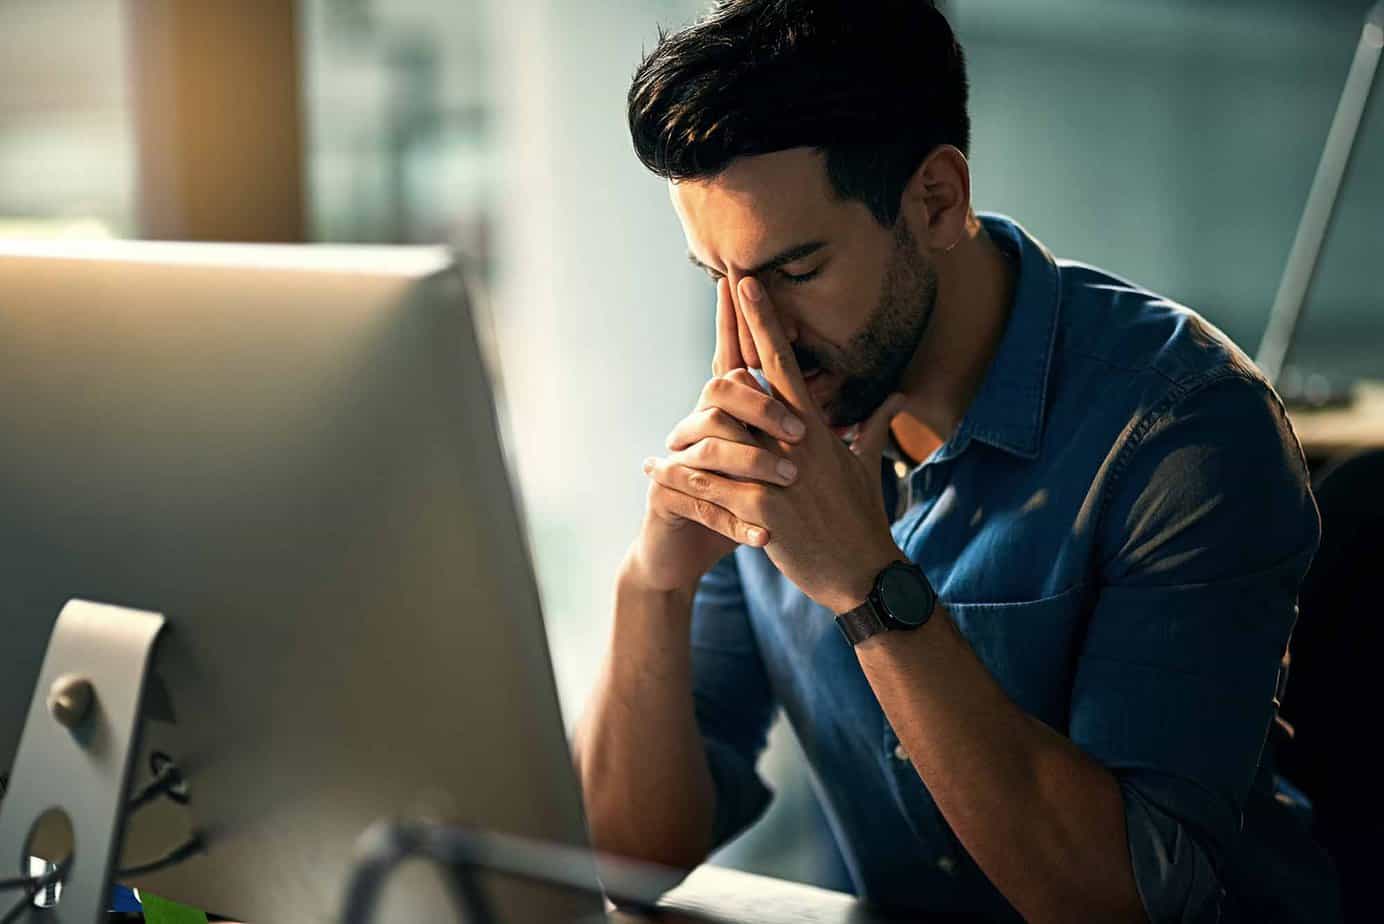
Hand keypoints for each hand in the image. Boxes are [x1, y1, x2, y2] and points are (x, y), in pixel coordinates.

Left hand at [644, 276, 905, 612]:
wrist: (864, 571)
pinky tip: (655, 470)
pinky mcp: (765, 508)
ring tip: (661, 390)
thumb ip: (874, 426)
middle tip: (724, 280)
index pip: (786, 363)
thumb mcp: (870, 466)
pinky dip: (683, 477)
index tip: (749, 284)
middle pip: (757, 377)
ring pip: (725, 428)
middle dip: (740, 329)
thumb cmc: (864, 519)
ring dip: (691, 408)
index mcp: (816, 429)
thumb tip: (898, 396)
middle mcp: (798, 441)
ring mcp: (781, 472)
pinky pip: (714, 486)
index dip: (766, 322)